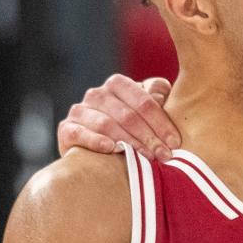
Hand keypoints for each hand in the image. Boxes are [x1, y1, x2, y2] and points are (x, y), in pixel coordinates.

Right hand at [57, 74, 177, 160]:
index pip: (143, 101)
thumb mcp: (145, 112)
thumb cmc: (130, 130)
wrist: (96, 152)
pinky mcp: (67, 129)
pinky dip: (95, 141)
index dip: (161, 122)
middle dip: (149, 137)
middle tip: (165, 155)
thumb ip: (156, 98)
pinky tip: (112, 150)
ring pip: (107, 124)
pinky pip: (79, 133)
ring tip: (146, 158)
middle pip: (127, 115)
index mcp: (118, 84)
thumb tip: (165, 89)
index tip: (175, 142)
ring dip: (129, 142)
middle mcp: (97, 94)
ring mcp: (80, 110)